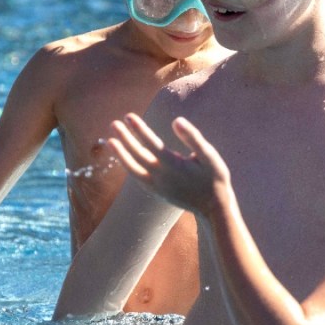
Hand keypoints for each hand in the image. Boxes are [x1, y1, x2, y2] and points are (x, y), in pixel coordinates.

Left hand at [107, 114, 232, 218]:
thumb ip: (193, 138)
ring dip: (121, 154)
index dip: (139, 129)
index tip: (128, 116)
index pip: (151, 144)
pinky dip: (129, 167)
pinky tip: (124, 158)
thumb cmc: (214, 178)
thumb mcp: (210, 156)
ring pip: (133, 169)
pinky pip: (138, 178)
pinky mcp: (157, 192)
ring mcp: (157, 186)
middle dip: (125, 138)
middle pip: (138, 155)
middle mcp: (161, 177)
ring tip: (110, 140)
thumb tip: (176, 120)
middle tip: (113, 123)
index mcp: (173, 165)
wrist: (214, 208)